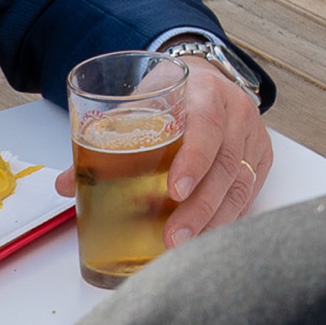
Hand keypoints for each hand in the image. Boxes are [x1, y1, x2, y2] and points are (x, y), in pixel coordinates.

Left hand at [50, 63, 270, 247]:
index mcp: (206, 92)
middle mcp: (237, 113)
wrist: (205, 78)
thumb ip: (104, 140)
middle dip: (199, 208)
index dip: (193, 160)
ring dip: (212, 221)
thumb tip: (65, 183)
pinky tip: (205, 237)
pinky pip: (247, 194)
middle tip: (173, 237)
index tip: (173, 190)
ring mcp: (252, 137)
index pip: (207, 125)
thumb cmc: (169, 93)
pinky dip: (225, 219)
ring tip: (184, 246)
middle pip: (225, 165)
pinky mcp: (260, 159)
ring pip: (240, 185)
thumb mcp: (137, 102)